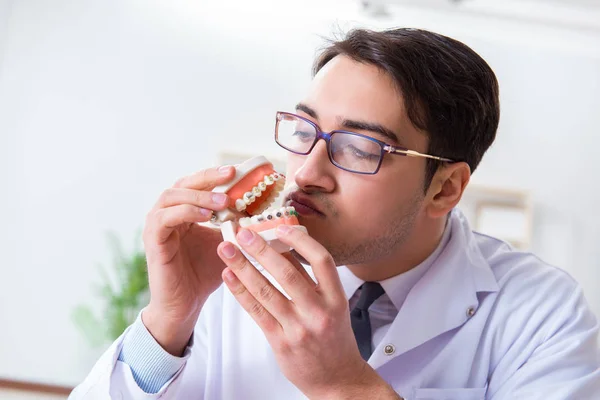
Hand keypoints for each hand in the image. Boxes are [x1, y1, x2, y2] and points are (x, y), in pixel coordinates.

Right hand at [142, 165, 234, 355]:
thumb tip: (263, 208)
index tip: (238, 170)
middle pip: (183, 183)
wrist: (185, 305)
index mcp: (183, 211)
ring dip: (200, 195)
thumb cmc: (204, 274)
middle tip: (230, 174)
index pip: (196, 184)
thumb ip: (236, 225)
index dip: (215, 175)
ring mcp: (156, 225)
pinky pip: (165, 218)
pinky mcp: (152, 240)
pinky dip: (186, 212)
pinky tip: (207, 216)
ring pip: (172, 196)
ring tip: (224, 201)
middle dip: (208, 178)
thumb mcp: (225, 243)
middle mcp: (166, 213)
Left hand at [217, 225, 399, 398]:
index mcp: (336, 299)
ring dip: (243, 267)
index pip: (321, 260)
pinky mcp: (280, 342)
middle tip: (243, 232)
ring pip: (266, 291)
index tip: (280, 227)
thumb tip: (283, 248)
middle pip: (288, 273)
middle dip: (262, 250)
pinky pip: (256, 312)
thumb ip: (311, 281)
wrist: (336, 379)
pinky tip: (229, 277)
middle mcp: (319, 312)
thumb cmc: (333, 338)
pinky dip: (240, 292)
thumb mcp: (334, 307)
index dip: (300, 240)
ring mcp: (299, 328)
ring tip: (226, 250)